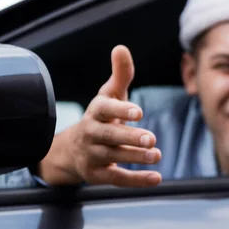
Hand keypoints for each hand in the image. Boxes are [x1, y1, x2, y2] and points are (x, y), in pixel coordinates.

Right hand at [39, 45, 162, 186]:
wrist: (72, 149)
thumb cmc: (101, 117)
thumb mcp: (110, 95)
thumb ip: (120, 75)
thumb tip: (121, 48)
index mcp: (96, 112)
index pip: (105, 109)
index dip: (121, 110)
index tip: (139, 112)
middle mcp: (92, 133)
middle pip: (110, 136)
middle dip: (129, 137)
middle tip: (151, 139)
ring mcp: (93, 155)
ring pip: (113, 157)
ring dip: (135, 157)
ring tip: (156, 154)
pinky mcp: (98, 175)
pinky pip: (117, 179)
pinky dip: (136, 180)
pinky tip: (156, 178)